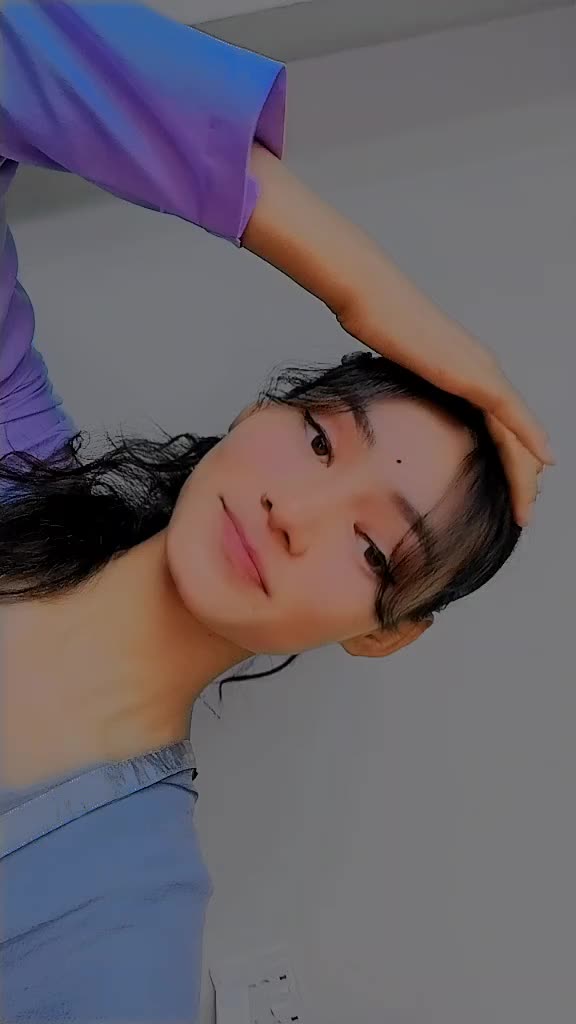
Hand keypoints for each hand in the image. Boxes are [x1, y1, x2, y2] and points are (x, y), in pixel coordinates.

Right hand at [338, 304, 552, 526]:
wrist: (369, 300)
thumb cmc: (375, 328)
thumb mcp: (397, 371)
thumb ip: (411, 392)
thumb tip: (399, 421)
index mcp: (466, 373)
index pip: (498, 427)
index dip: (509, 463)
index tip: (509, 494)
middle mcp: (482, 370)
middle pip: (514, 434)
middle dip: (522, 477)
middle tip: (523, 511)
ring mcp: (480, 369)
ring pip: (517, 430)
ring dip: (526, 472)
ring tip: (528, 504)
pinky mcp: (471, 372)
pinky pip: (509, 413)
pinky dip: (529, 437)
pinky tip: (542, 461)